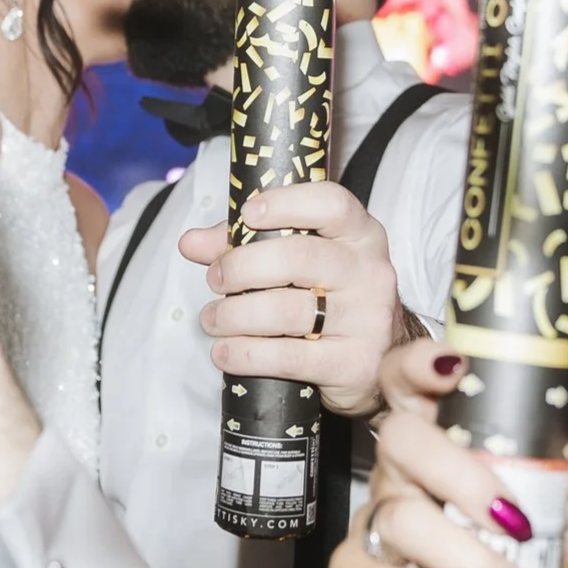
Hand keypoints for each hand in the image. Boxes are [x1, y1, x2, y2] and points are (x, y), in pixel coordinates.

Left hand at [180, 181, 399, 416]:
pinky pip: (290, 357)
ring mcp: (367, 319)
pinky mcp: (354, 364)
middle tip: (215, 278)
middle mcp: (369, 272)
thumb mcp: (296, 261)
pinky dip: (246, 354)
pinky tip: (224, 352)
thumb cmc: (327, 297)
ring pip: (289, 310)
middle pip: (299, 257)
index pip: (331, 204)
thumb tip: (190, 242)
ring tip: (213, 319)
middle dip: (242, 267)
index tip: (248, 214)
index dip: (287, 204)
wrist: (378, 357)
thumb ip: (243, 244)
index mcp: (360, 235)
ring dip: (236, 314)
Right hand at [329, 340, 567, 567]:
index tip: (453, 367)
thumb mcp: (560, 531)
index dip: (418, 366)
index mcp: (440, 452)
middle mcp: (398, 478)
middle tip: (516, 523)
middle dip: (462, 476)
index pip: (408, 386)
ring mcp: (370, 527)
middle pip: (400, 440)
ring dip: (476, 566)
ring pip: (404, 519)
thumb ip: (565, 480)